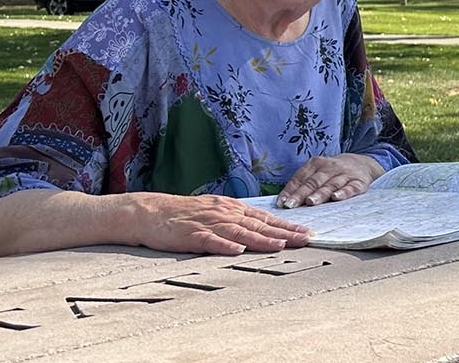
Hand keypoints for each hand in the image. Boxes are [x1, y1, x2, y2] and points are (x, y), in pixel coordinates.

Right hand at [122, 192, 311, 255]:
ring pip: (240, 232)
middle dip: (284, 232)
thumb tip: (263, 228)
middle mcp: (224, 214)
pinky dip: (224, 245)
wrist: (151, 211)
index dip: (287, 225)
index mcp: (232, 209)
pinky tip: (237, 249)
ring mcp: (208, 224)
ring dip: (261, 239)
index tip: (307, 232)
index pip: (265, 218)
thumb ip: (237, 220)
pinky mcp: (191, 235)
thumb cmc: (185, 214)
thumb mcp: (216, 212)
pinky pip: (210, 241)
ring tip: (280, 245)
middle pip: (259, 225)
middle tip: (306, 239)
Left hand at [278, 153, 384, 207]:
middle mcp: (330, 167)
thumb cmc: (333, 172)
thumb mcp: (317, 171)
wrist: (362, 163)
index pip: (300, 177)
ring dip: (320, 194)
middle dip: (301, 194)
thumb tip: (283, 201)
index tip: (282, 202)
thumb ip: (303, 183)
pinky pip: (351, 188)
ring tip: (310, 202)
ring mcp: (345, 174)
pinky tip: (336, 198)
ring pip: (330, 185)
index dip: (290, 190)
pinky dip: (344, 193)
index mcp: (316, 163)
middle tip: (291, 205)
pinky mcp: (359, 182)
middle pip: (314, 182)